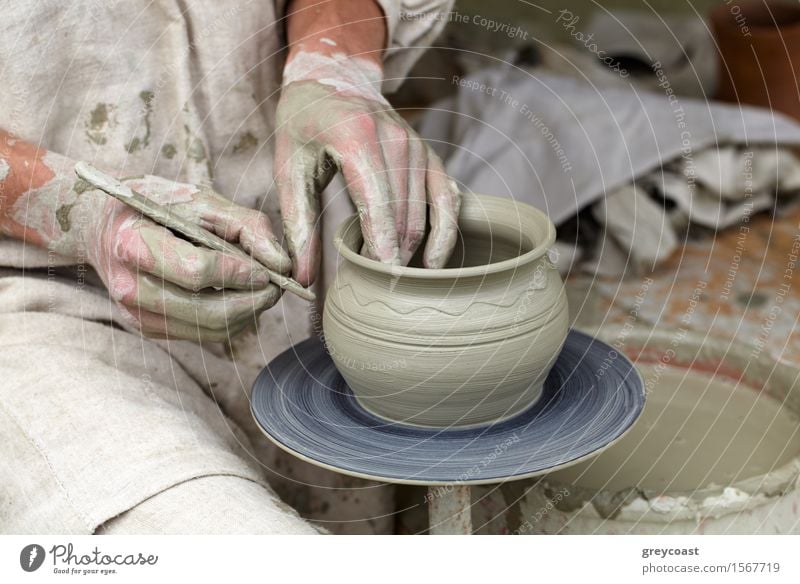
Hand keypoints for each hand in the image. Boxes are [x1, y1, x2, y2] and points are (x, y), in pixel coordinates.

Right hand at [86, 175, 290, 340]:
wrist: (108, 228)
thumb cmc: (158, 206)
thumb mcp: (202, 200)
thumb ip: (247, 226)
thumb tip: (282, 264)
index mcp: (134, 245)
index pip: (196, 272)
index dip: (238, 273)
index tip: (267, 269)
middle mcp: (130, 288)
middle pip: (206, 311)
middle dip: (252, 301)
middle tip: (277, 285)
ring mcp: (137, 315)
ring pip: (210, 330)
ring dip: (247, 313)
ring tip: (262, 289)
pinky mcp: (150, 329)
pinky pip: (203, 334)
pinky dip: (230, 319)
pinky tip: (239, 296)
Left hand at [275, 51, 460, 285]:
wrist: (333, 80)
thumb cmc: (305, 124)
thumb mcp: (288, 167)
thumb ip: (297, 222)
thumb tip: (302, 276)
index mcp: (356, 135)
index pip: (377, 200)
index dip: (382, 245)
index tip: (383, 280)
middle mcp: (396, 139)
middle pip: (403, 214)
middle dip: (394, 257)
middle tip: (379, 291)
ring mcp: (418, 147)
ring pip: (425, 213)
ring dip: (413, 250)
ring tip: (394, 280)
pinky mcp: (430, 156)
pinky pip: (448, 199)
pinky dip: (444, 232)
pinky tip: (433, 262)